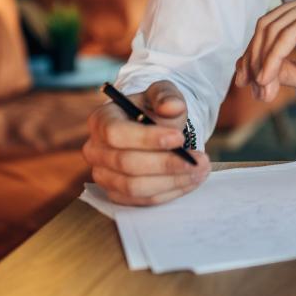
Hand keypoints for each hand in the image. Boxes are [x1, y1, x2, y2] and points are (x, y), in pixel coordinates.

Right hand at [82, 80, 208, 205]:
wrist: (153, 129)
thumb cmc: (154, 109)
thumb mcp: (162, 94)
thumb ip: (167, 96)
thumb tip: (173, 106)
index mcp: (101, 120)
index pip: (116, 133)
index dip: (147, 138)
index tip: (179, 138)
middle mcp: (95, 150)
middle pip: (126, 163)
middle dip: (167, 164)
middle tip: (200, 160)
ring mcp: (103, 175)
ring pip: (135, 187)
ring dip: (172, 181)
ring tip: (200, 170)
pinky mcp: (116, 194)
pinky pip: (142, 201)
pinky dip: (169, 193)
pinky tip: (190, 181)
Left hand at [233, 0, 295, 108]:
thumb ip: (281, 67)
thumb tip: (249, 70)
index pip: (270, 25)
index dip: (252, 54)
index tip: (245, 83)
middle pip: (266, 25)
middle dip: (253, 60)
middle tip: (252, 89)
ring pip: (272, 30)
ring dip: (261, 64)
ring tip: (263, 91)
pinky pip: (286, 37)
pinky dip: (271, 59)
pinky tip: (268, 80)